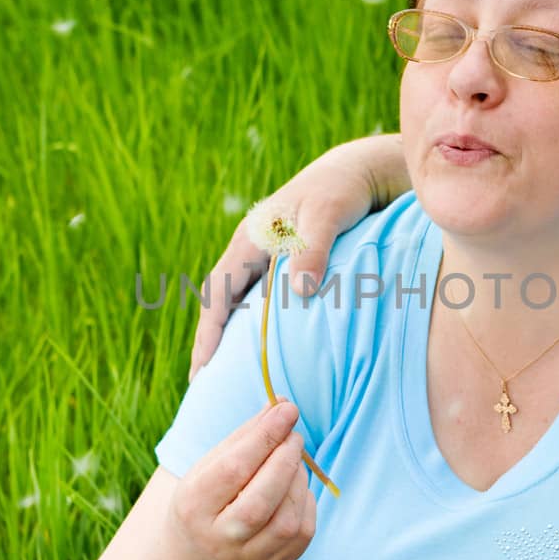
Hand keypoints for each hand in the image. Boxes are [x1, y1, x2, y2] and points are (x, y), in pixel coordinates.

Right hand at [169, 401, 316, 559]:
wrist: (202, 551)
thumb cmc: (211, 493)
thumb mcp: (214, 462)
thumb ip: (248, 435)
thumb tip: (284, 405)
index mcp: (194, 505)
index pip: (233, 468)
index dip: (264, 437)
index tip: (287, 410)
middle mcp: (218, 538)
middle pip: (260, 501)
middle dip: (285, 460)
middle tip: (294, 436)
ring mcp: (247, 558)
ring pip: (287, 520)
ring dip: (298, 480)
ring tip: (292, 460)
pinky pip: (303, 531)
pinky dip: (305, 501)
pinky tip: (294, 487)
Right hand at [189, 133, 406, 378]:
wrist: (356, 174)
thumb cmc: (339, 192)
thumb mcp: (326, 216)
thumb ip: (313, 250)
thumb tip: (299, 292)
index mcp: (248, 242)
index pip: (218, 294)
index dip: (209, 332)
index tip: (203, 368)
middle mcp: (249, 253)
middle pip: (220, 305)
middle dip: (209, 343)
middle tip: (203, 385)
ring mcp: (263, 260)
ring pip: (237, 305)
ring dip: (228, 338)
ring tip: (225, 377)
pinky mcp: (281, 267)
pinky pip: (257, 302)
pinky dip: (252, 328)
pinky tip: (259, 352)